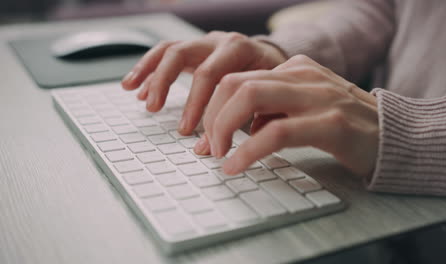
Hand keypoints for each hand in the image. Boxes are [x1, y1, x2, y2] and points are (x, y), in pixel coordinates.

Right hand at [121, 31, 286, 134]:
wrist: (274, 61)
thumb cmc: (271, 82)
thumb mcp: (265, 98)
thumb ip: (241, 120)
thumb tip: (209, 147)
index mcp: (240, 50)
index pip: (211, 74)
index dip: (198, 106)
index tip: (189, 133)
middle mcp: (219, 42)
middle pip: (183, 55)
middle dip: (166, 84)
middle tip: (155, 110)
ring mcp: (205, 44)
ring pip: (169, 51)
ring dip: (150, 73)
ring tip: (136, 94)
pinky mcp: (194, 51)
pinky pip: (165, 54)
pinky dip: (147, 68)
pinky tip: (133, 86)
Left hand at [199, 55, 378, 177]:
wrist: (397, 136)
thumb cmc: (348, 124)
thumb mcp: (307, 105)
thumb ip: (276, 108)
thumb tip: (241, 127)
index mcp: (295, 68)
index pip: (237, 78)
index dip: (212, 108)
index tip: (204, 136)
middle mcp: (303, 75)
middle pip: (235, 82)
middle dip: (211, 117)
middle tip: (206, 147)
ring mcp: (318, 96)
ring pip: (250, 97)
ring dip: (222, 129)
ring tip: (218, 155)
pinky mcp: (332, 124)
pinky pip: (276, 132)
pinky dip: (248, 151)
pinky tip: (236, 166)